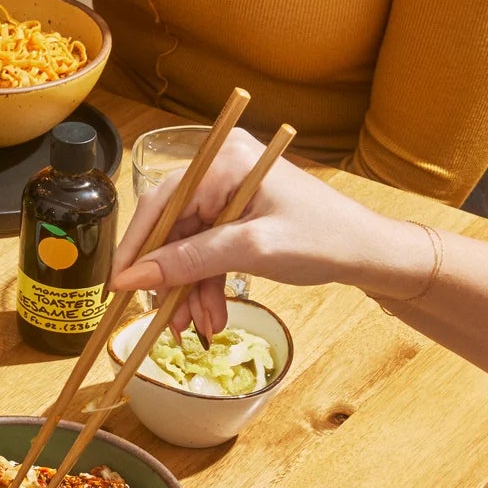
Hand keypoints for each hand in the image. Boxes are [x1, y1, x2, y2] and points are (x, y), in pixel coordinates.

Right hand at [110, 129, 430, 334]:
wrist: (369, 252)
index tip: (118, 287)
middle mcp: (221, 168)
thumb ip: (190, 261)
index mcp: (223, 161)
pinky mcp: (237, 211)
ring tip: (197, 326)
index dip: (136, 248)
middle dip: (170, 278)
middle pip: (172, 227)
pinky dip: (206, 282)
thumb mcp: (252, 251)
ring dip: (189, 288)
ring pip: (187, 244)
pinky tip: (211, 313)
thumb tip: (135, 277)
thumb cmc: (324, 239)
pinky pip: (206, 248)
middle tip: (165, 319)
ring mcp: (229, 189)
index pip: (160, 204)